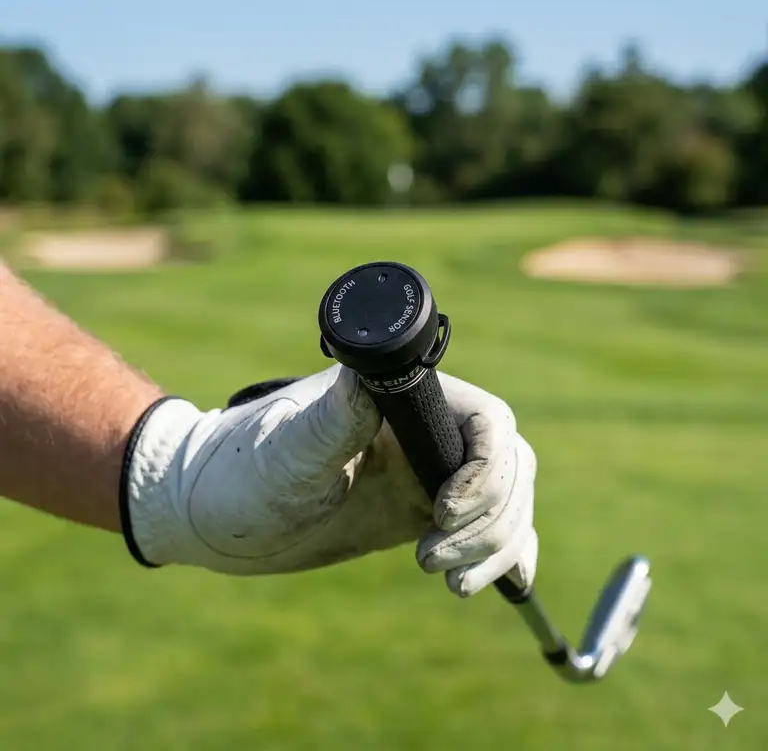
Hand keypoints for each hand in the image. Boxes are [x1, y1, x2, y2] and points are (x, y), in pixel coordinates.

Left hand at [121, 365, 537, 597]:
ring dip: (495, 546)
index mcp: (402, 402)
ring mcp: (425, 474)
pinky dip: (503, 554)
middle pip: (509, 466)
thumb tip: (372, 376)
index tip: (440, 511)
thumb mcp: (288, 450)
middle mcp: (423, 433)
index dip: (487, 468)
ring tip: (449, 581)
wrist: (217, 512)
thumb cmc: (242, 469)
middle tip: (430, 558)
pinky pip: (487, 529)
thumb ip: (334, 420)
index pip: (487, 421)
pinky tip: (496, 581)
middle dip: (490, 519)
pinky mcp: (419, 511)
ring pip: (506, 502)